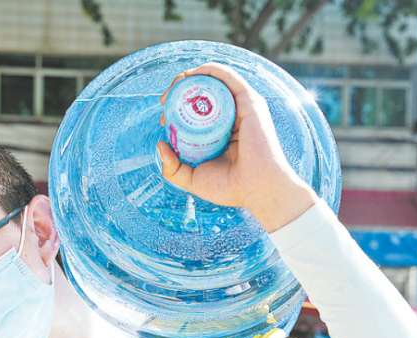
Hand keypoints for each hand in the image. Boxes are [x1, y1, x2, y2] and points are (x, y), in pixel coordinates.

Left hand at [157, 63, 318, 231]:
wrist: (257, 188)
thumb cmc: (230, 187)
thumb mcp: (192, 179)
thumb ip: (173, 168)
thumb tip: (160, 144)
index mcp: (220, 133)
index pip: (195, 112)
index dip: (176, 109)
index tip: (163, 118)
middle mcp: (231, 117)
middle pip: (202, 93)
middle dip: (179, 90)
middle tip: (164, 100)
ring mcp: (241, 107)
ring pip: (213, 82)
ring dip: (190, 77)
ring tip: (173, 87)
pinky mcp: (249, 100)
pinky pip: (228, 76)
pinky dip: (209, 69)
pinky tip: (192, 74)